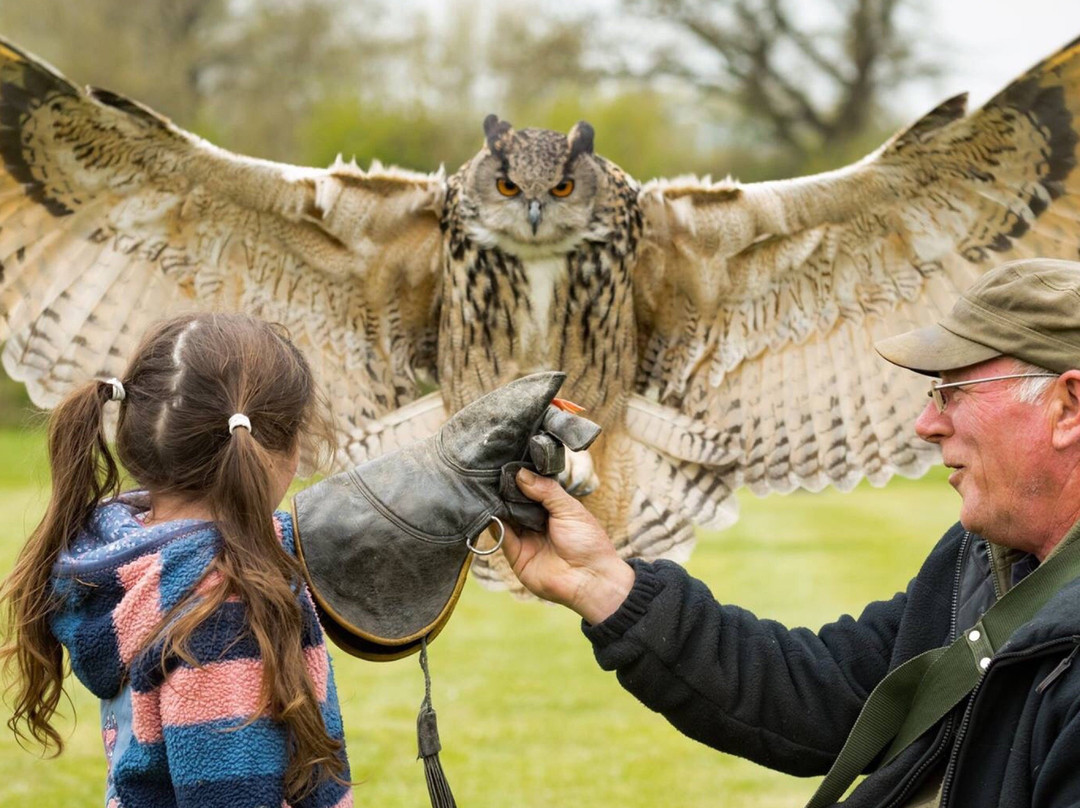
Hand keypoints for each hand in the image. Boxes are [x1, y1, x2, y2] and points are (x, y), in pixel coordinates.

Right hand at [501, 468, 634, 623]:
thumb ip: (546, 490)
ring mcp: (525, 538)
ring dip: (497, 505)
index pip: (530, 489)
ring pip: (504, 517)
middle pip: (514, 503)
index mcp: (552, 509)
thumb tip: (520, 473)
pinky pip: (501, 537)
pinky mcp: (516, 555)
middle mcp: (536, 522)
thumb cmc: (588, 542)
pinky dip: (495, 523)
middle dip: (505, 490)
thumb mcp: (569, 509)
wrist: (591, 579)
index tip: (506, 464)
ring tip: (488, 489)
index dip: (520, 478)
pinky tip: (492, 510)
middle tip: (491, 474)